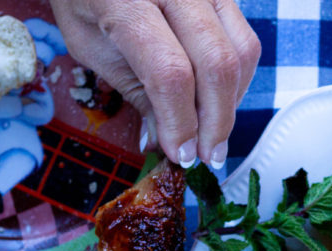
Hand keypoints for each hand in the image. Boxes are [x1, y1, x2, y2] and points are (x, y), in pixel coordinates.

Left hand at [48, 0, 260, 168]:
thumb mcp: (90, 48)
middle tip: (208, 156)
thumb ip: (135, 92)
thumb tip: (170, 143)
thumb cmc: (85, 0)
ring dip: (232, 104)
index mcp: (127, 2)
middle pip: (216, 65)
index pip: (170, 73)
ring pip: (242, 54)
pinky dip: (238, 81)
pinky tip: (218, 101)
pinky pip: (246, 42)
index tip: (181, 155)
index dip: (181, 123)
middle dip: (217, 122)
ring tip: (213, 132)